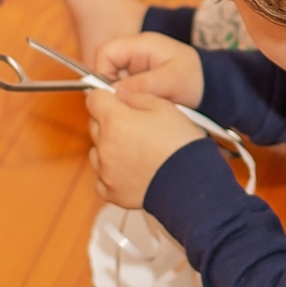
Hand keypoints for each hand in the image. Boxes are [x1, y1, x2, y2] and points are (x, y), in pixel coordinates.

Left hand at [86, 87, 204, 209]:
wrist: (191, 182)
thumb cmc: (181, 144)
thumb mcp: (165, 107)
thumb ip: (137, 96)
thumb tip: (120, 94)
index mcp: (115, 120)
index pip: (94, 99)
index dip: (106, 97)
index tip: (116, 102)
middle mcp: (105, 145)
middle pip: (95, 125)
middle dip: (110, 122)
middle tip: (135, 127)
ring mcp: (106, 171)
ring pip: (97, 152)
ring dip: (110, 148)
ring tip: (136, 151)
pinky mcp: (112, 192)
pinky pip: (102, 178)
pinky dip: (112, 174)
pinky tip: (131, 171)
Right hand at [92, 33, 204, 106]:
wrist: (210, 86)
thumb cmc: (195, 78)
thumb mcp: (172, 81)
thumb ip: (144, 84)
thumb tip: (115, 92)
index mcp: (141, 44)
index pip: (106, 53)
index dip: (102, 72)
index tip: (114, 94)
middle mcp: (134, 52)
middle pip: (106, 67)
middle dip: (112, 88)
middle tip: (129, 103)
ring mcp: (135, 66)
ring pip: (113, 81)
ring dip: (122, 96)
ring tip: (140, 105)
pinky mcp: (138, 79)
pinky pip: (123, 90)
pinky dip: (129, 100)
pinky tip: (142, 107)